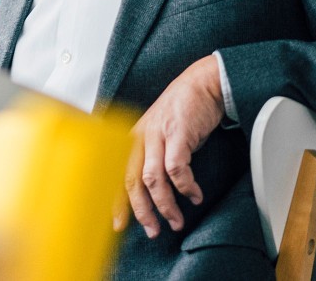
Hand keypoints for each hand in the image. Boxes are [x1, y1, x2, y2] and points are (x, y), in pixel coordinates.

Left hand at [115, 55, 224, 237]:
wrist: (201, 84)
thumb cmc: (180, 112)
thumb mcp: (156, 133)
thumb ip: (149, 157)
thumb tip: (148, 192)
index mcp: (129, 139)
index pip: (114, 175)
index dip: (115, 202)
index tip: (117, 225)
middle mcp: (138, 137)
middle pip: (131, 181)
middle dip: (141, 211)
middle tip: (152, 230)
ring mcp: (157, 134)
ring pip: (153, 179)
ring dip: (165, 205)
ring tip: (176, 221)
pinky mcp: (177, 133)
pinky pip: (177, 168)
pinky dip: (185, 187)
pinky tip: (194, 196)